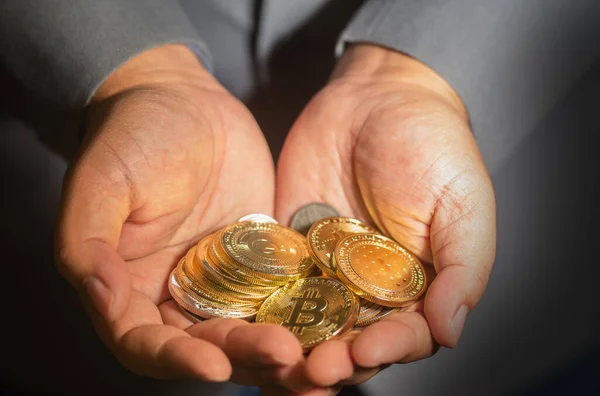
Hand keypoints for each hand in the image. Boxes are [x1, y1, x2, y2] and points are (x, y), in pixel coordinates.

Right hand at [55, 44, 306, 386]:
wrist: (185, 101)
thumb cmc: (132, 135)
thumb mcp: (100, 183)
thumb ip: (87, 242)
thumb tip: (98, 295)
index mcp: (128, 289)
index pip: (146, 343)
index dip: (176, 360)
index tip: (214, 366)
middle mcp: (175, 294)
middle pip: (207, 345)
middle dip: (244, 356)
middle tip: (285, 355)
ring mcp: (222, 280)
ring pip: (250, 328)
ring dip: (281, 348)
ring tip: (318, 358)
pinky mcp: (260, 262)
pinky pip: (281, 295)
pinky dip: (303, 314)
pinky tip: (333, 322)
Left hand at [276, 44, 495, 388]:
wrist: (374, 98)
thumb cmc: (431, 147)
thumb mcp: (461, 203)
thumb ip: (463, 268)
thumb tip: (450, 332)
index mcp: (418, 286)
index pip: (406, 334)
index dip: (389, 349)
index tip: (365, 350)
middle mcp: (371, 289)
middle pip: (353, 341)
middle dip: (335, 360)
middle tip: (314, 370)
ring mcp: (327, 271)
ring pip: (311, 325)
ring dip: (296, 347)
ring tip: (278, 359)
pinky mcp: (291, 250)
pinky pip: (276, 286)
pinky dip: (263, 309)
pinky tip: (246, 327)